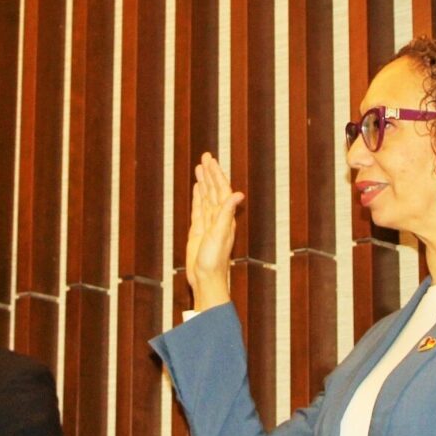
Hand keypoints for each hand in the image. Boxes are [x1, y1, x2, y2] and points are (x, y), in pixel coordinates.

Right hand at [184, 153, 243, 312]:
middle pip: (214, 189)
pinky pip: (199, 208)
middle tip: (205, 156)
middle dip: (210, 173)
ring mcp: (208, 223)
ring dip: (205, 182)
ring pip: (207, 197)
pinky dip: (199, 196)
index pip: (221, 189)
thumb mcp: (220, 234)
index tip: (210, 160)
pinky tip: (198, 188)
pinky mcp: (199, 230)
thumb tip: (238, 194)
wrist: (206, 279)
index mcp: (225, 216)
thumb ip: (226, 213)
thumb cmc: (214, 260)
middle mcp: (218, 217)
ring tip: (200, 167)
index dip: (216, 174)